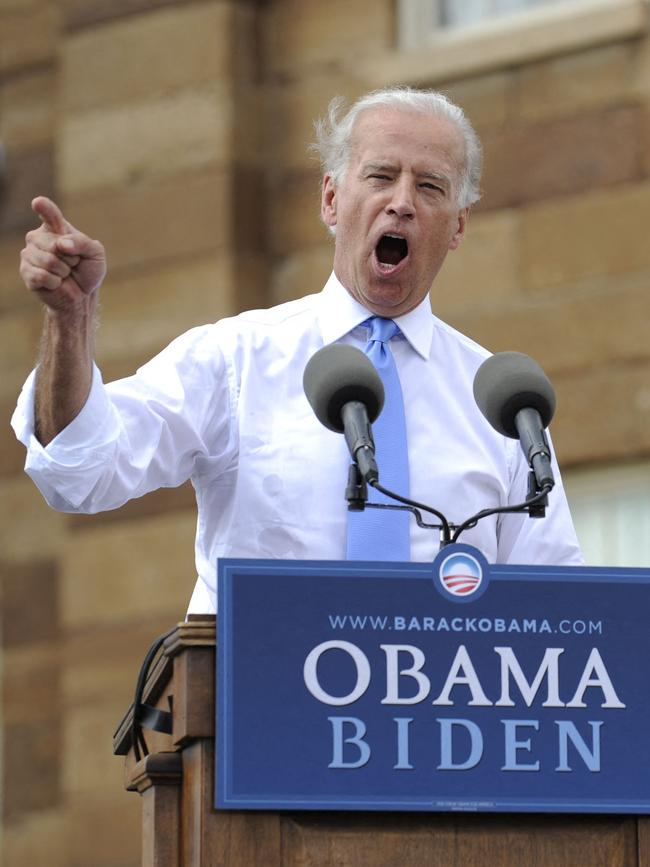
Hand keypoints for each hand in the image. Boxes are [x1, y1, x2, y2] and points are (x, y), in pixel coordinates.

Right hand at [20, 196, 106, 312]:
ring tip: (64, 274)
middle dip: (70, 258)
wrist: (82, 295)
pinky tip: (56, 283)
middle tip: (72, 264)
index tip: (38, 203)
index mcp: (54, 227)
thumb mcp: (95, 254)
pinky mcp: (26, 272)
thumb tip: (61, 244)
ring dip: (63, 271)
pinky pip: (41, 275)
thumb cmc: (87, 270)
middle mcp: (37, 237)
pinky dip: (55, 282)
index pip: (48, 213)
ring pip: (47, 261)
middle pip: (52, 243)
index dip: (44, 208)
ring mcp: (29, 254)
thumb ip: (82, 243)